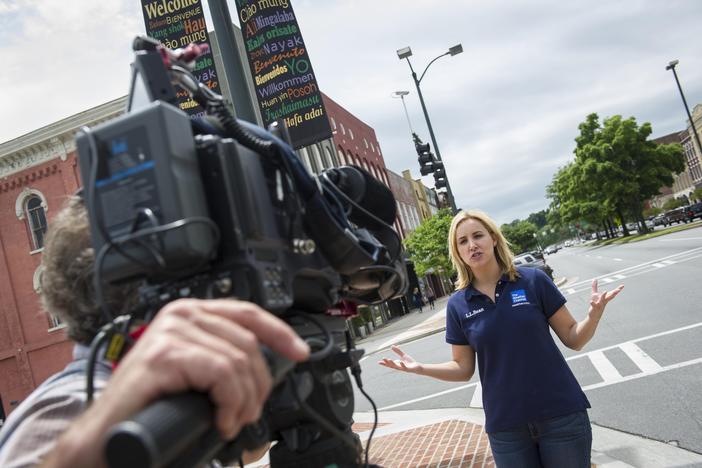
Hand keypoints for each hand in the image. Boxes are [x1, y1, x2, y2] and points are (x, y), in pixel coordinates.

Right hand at [44, 299, 309, 467]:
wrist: (110, 434)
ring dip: (244, 401)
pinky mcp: (165, 353)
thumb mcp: (197, 372)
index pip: (248, 313)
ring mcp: (171, 330)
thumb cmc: (154, 405)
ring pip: (238, 362)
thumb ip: (222, 358)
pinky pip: (221, 374)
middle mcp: (181, 313)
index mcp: (192, 313)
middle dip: (258, 385)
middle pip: (248, 343)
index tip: (301, 353)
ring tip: (232, 421)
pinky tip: (222, 420)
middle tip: (247, 413)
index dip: (280, 333)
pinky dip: (230, 402)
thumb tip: (268, 367)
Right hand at [378, 345, 420, 373]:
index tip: (378, 362)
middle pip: (392, 365)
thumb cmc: (410, 362)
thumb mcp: (403, 355)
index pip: (389, 364)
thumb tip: (392, 346)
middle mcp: (399, 367)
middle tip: (383, 358)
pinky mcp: (408, 369)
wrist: (417, 367)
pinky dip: (402, 365)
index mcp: (397, 364)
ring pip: (397, 367)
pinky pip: (405, 367)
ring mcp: (403, 368)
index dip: (384, 363)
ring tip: (389, 359)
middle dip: (387, 362)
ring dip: (393, 363)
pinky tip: (401, 362)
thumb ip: (398, 351)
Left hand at [589, 279, 623, 318]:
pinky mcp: (595, 308)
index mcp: (605, 298)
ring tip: (605, 291)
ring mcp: (600, 305)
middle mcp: (604, 301)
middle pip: (610, 296)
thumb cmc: (595, 304)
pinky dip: (593, 303)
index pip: (612, 293)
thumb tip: (594, 279)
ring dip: (604, 296)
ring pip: (602, 300)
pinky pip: (594, 305)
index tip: (623, 285)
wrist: (594, 315)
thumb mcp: (594, 294)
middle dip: (614, 293)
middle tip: (618, 290)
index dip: (618, 289)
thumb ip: (594, 286)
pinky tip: (591, 301)